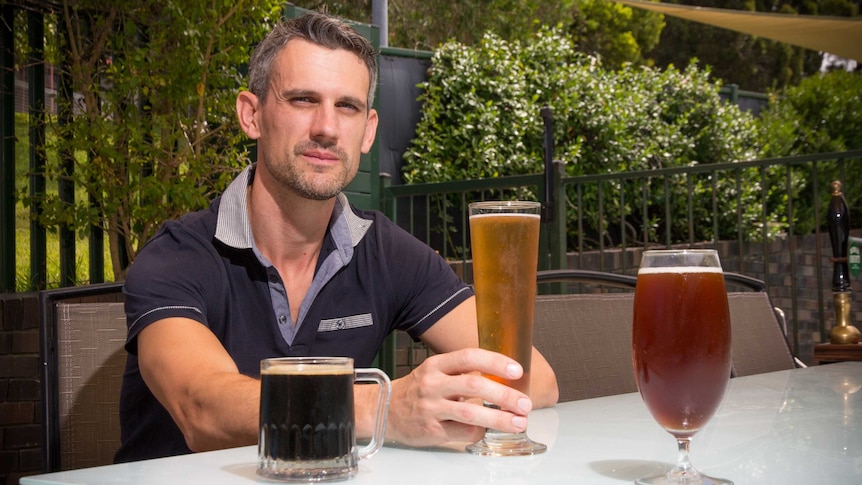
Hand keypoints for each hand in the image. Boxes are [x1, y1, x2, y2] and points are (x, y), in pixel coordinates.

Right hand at [383, 347, 532, 446]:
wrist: (385, 410)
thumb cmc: (418, 390)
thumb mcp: (436, 372)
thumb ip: (462, 372)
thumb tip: (502, 377)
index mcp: (436, 365)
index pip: (469, 357)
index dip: (495, 362)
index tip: (516, 369)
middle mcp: (432, 384)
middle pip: (474, 385)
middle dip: (504, 395)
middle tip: (524, 403)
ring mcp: (431, 408)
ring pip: (470, 412)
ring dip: (499, 418)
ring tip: (518, 422)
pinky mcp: (431, 430)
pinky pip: (463, 432)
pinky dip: (480, 431)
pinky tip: (486, 429)